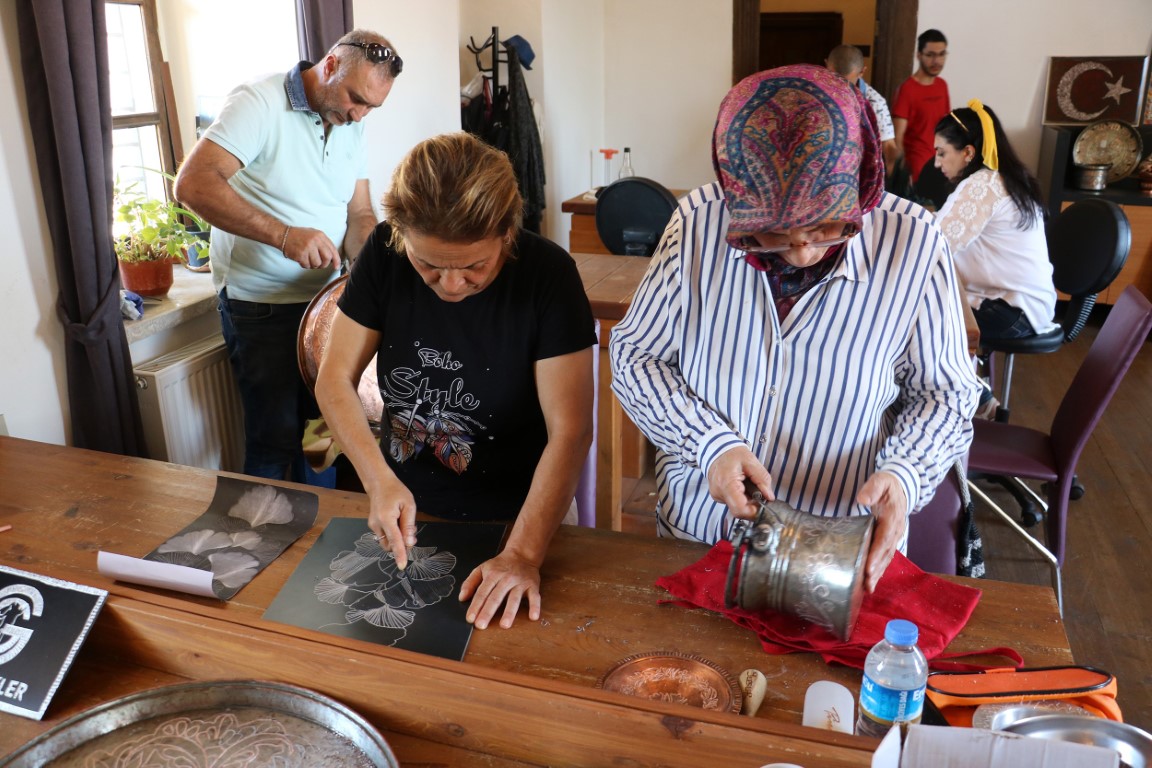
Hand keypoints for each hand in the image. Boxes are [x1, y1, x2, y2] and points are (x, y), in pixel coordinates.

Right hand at [282, 226, 342, 269]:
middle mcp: (315, 241)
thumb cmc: (300, 236)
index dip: (336, 260)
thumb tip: (333, 257)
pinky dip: (306, 265)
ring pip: (317, 264)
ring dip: (314, 265)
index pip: (333, 250)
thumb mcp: (314, 234)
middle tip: (320, 264)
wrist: (284, 235)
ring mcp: (307, 248)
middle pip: (327, 258)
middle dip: (325, 264)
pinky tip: (302, 260)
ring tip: (309, 260)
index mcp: (320, 235)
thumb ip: (324, 243)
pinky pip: (307, 266)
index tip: (337, 266)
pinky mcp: (300, 255)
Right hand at [365, 476, 418, 569]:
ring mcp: (373, 526)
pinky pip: (385, 536)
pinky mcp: (373, 526)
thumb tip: (410, 542)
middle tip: (410, 531)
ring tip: (403, 523)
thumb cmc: (395, 491)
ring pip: (387, 541)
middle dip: (401, 544)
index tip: (402, 565)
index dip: (400, 554)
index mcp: (386, 518)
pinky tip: (396, 522)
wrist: (379, 483)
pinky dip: (392, 534)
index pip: (394, 541)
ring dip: (397, 539)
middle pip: (390, 545)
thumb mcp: (408, 505)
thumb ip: (409, 525)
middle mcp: (376, 524)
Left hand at [458, 550, 541, 629]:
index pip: (482, 593)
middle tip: (481, 625)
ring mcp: (520, 583)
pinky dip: (535, 606)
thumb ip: (470, 582)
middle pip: (496, 597)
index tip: (470, 618)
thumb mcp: (482, 569)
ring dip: (509, 612)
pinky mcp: (532, 585)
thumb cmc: (500, 565)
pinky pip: (535, 597)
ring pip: (514, 598)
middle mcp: (506, 579)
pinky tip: (533, 617)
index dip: (475, 606)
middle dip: (488, 612)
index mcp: (492, 575)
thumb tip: (462, 597)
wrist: (522, 554)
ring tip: (504, 625)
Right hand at [706, 445, 773, 519]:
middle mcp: (719, 493)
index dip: (753, 512)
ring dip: (746, 501)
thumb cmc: (733, 453)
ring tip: (749, 485)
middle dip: (752, 506)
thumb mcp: (752, 462)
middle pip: (738, 510)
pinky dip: (740, 498)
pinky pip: (732, 502)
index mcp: (727, 484)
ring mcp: (717, 495)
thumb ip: (762, 480)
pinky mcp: (717, 496)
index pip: (739, 509)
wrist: (717, 449)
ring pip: (736, 507)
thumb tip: (769, 497)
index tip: (763, 505)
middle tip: (759, 494)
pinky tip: (742, 486)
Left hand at [856, 471, 907, 592]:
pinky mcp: (891, 539)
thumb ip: (872, 489)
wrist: (901, 487)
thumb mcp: (880, 481)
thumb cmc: (887, 485)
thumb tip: (862, 499)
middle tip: (867, 585)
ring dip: (878, 573)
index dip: (876, 555)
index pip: (883, 539)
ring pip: (887, 558)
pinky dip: (880, 568)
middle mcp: (895, 530)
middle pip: (885, 553)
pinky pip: (886, 556)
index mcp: (892, 518)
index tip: (868, 569)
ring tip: (868, 588)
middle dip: (876, 570)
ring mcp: (895, 536)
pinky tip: (872, 579)